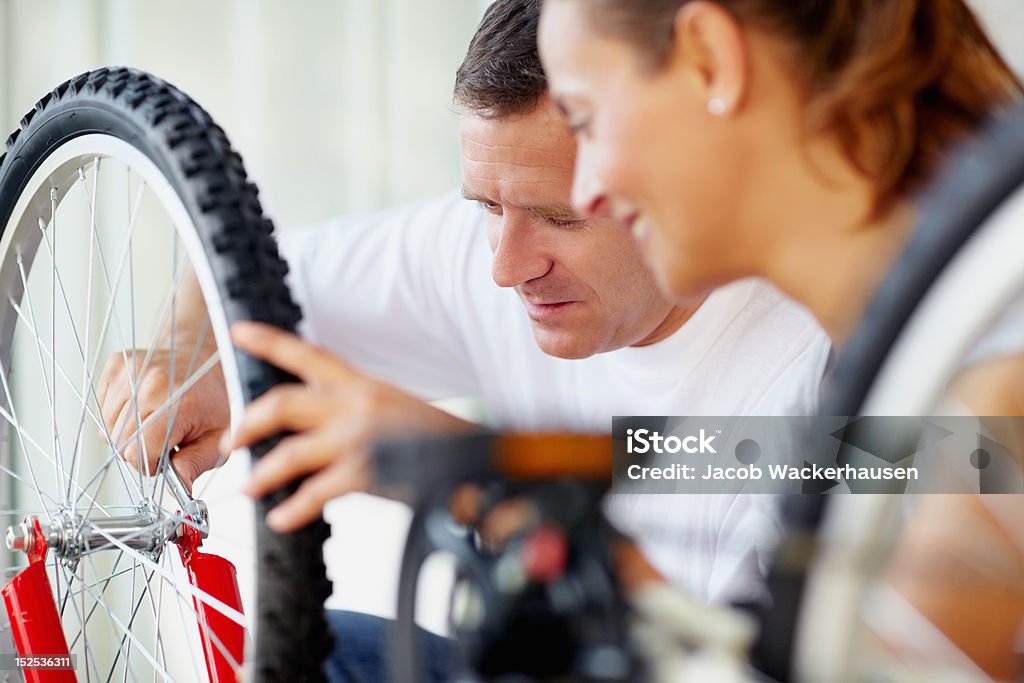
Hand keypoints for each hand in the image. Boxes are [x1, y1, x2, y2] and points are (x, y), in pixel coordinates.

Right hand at [97, 342, 229, 490]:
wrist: (203, 356)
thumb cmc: (212, 398)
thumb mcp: (219, 436)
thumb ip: (197, 463)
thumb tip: (180, 488)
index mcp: (178, 403)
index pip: (137, 453)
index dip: (151, 464)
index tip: (166, 456)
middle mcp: (151, 383)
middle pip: (119, 444)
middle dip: (138, 451)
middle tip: (162, 439)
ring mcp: (130, 371)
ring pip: (107, 429)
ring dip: (126, 435)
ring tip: (153, 422)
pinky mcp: (116, 365)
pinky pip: (101, 410)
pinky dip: (117, 417)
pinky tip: (141, 408)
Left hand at [224, 321, 472, 531]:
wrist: (473, 459)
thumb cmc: (434, 440)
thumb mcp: (393, 408)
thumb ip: (354, 409)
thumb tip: (314, 426)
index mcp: (363, 385)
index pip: (308, 355)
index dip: (269, 341)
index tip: (239, 331)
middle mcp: (357, 404)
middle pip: (282, 403)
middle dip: (247, 423)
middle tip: (232, 442)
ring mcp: (359, 437)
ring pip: (289, 453)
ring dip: (262, 474)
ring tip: (249, 488)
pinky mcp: (365, 472)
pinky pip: (313, 493)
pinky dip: (291, 509)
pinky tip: (282, 518)